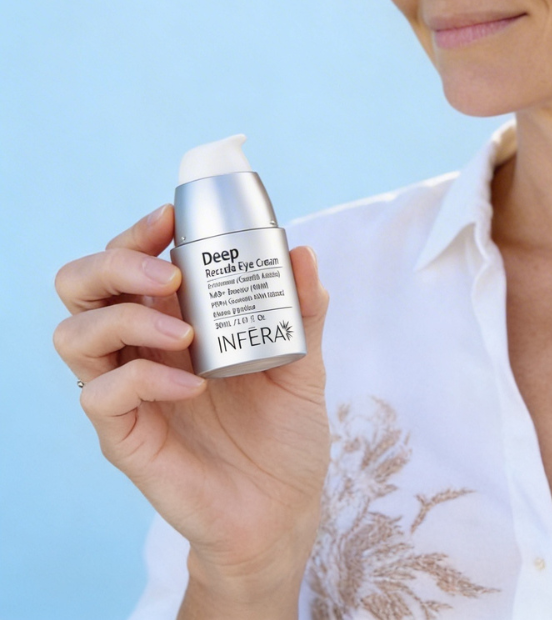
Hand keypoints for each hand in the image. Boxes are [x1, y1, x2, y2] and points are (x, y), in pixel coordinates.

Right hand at [53, 205, 330, 617]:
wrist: (284, 507)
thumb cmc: (284, 430)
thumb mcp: (304, 360)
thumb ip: (303, 309)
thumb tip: (301, 252)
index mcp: (174, 316)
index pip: (129, 260)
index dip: (139, 232)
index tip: (172, 217)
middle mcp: (140, 347)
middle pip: (81, 285)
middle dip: (115, 261)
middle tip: (170, 270)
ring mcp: (127, 391)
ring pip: (74, 335)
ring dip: (125, 318)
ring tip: (183, 330)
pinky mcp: (123, 437)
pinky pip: (102, 396)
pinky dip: (144, 380)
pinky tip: (191, 386)